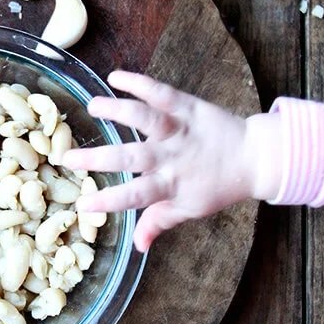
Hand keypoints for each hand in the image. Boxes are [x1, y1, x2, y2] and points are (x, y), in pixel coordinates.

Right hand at [62, 70, 282, 251]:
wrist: (255, 157)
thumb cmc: (219, 186)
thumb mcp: (190, 209)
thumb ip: (158, 223)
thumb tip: (137, 246)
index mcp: (170, 185)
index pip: (134, 196)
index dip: (108, 201)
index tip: (81, 205)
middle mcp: (172, 157)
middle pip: (131, 157)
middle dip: (98, 158)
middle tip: (68, 158)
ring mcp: (179, 130)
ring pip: (144, 118)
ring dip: (117, 111)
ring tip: (92, 106)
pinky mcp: (188, 107)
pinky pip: (161, 93)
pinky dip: (138, 82)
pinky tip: (115, 77)